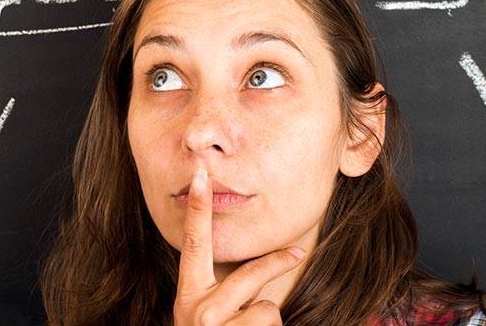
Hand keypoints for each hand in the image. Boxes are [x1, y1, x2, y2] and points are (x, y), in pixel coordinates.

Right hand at [173, 168, 306, 324]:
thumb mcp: (204, 316)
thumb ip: (220, 294)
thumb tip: (251, 287)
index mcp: (188, 296)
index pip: (194, 244)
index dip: (198, 209)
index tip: (200, 175)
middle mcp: (199, 309)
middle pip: (250, 272)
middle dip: (278, 262)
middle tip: (298, 252)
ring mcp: (216, 325)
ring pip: (266, 308)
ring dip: (266, 321)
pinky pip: (272, 324)